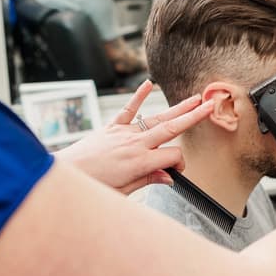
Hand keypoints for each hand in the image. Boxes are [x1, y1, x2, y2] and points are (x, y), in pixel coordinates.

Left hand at [55, 81, 213, 194]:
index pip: (173, 157)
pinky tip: (149, 84)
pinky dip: (138, 96)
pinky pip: (128, 110)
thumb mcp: (123, 192)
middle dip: (193, 117)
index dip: (180, 164)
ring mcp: (123, 133)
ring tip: (194, 99)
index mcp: (140, 163)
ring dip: (177, 108)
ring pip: (156, 118)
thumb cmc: (93, 186)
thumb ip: (147, 180)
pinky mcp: (111, 127)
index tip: (176, 171)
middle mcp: (135, 144)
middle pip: (172, 129)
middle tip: (210, 106)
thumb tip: (168, 177)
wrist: (65, 174)